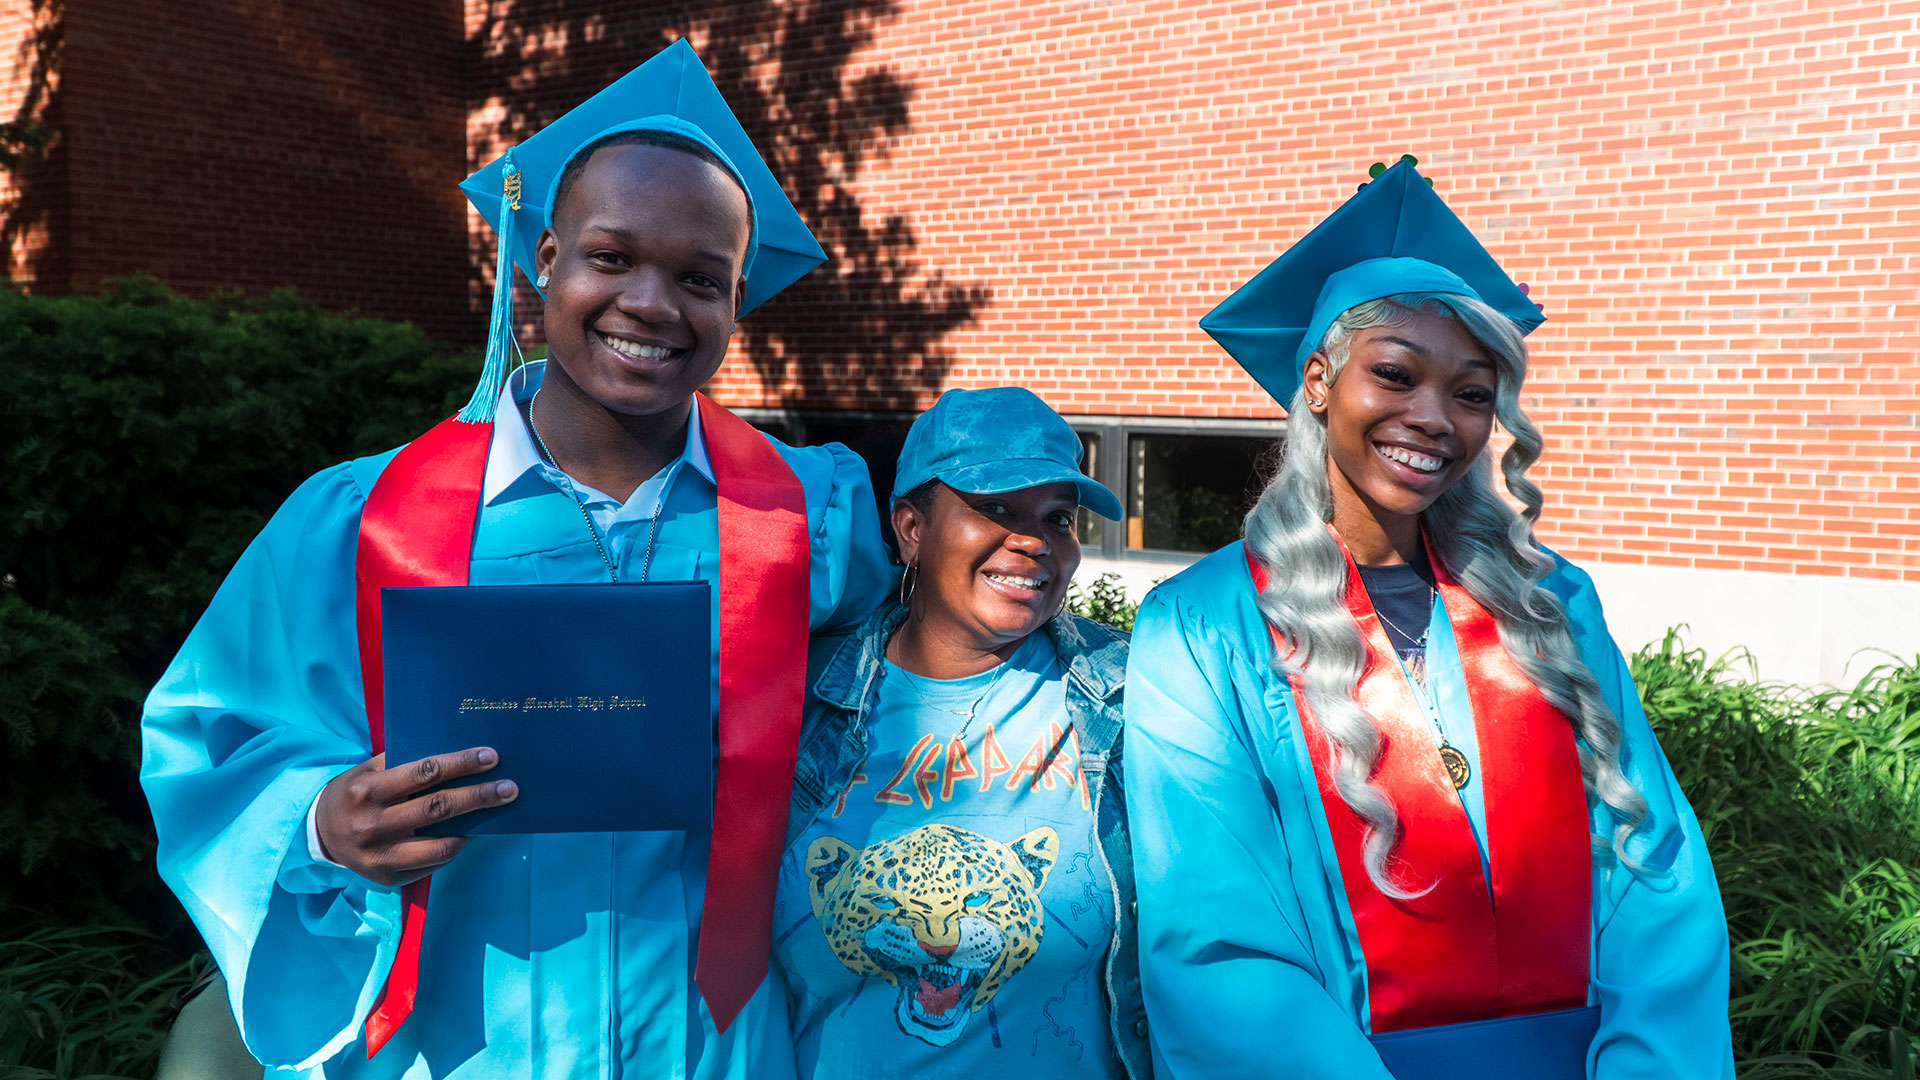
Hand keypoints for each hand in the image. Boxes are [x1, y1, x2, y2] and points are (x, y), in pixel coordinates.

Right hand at [313, 747, 517, 886]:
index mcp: (368, 790)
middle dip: (479, 796)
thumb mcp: (368, 770)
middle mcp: (372, 825)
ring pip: (440, 845)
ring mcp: (379, 856)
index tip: (491, 756)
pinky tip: (467, 834)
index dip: (461, 764)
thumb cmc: (355, 792)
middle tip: (510, 788)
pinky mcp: (387, 878)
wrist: (319, 833)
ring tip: (496, 813)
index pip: (424, 772)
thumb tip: (456, 754)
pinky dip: (454, 847)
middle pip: (437, 808)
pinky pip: (432, 864)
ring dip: (473, 828)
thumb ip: (403, 763)